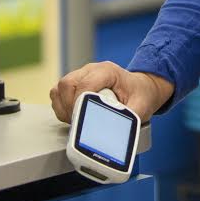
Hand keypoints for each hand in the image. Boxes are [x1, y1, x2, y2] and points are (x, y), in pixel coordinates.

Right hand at [49, 60, 173, 123]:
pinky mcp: (75, 83)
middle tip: (78, 122)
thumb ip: (126, 118)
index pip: (85, 84)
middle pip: (67, 84)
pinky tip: (73, 116)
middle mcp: (91, 69)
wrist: (141, 89)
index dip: (80, 103)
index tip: (82, 119)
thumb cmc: (140, 95)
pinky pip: (58, 93)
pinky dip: (61, 107)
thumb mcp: (140, 107)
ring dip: (63, 107)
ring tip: (76, 120)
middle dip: (68, 107)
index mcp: (108, 71)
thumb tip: (110, 131)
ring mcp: (81, 74)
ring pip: (59, 88)